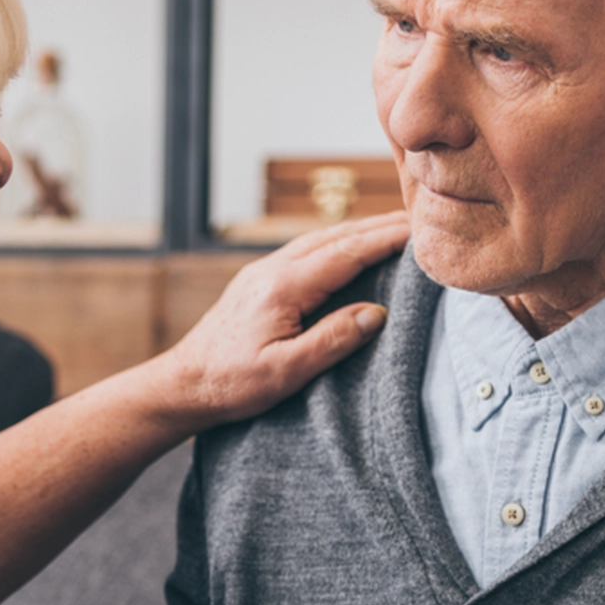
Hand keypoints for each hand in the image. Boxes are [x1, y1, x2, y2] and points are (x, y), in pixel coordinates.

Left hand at [152, 212, 408, 431]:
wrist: (182, 383)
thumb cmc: (231, 383)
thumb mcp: (286, 372)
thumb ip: (333, 340)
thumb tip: (376, 314)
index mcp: (283, 286)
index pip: (347, 252)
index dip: (387, 239)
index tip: (422, 230)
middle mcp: (272, 269)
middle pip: (337, 236)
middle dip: (380, 226)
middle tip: (422, 221)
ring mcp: (263, 271)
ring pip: (321, 239)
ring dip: (360, 231)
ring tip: (396, 229)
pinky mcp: (259, 281)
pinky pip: (307, 250)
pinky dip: (338, 243)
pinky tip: (351, 250)